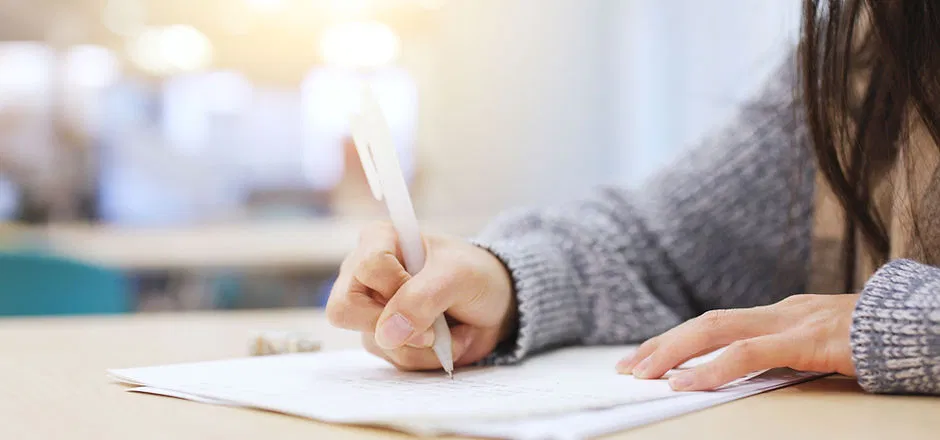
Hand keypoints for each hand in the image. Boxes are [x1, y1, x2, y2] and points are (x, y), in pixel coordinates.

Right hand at [326, 222, 516, 370]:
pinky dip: (425, 357)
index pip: (367, 268)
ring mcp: (371, 309)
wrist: (494, 303)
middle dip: (394, 325)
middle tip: (429, 324)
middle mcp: (364, 274)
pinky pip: (393, 359)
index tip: (430, 285)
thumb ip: (422, 298)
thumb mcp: (458, 276)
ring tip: (449, 329)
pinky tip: (443, 341)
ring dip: (421, 345)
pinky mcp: (384, 338)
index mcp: (378, 240)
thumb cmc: (475, 274)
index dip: (397, 286)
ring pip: (375, 342)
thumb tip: (387, 334)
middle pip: (344, 310)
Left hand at [616, 294, 858, 390]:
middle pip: (706, 322)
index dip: (676, 340)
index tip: (643, 359)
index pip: (715, 324)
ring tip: (644, 374)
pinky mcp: (809, 340)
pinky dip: (714, 367)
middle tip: (627, 367)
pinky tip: (688, 382)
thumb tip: (752, 371)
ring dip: (675, 352)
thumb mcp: (825, 347)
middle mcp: (780, 312)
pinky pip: (751, 352)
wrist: (920, 325)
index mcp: (780, 314)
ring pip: (718, 329)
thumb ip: (789, 354)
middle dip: (662, 344)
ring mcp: (793, 322)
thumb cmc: (878, 341)